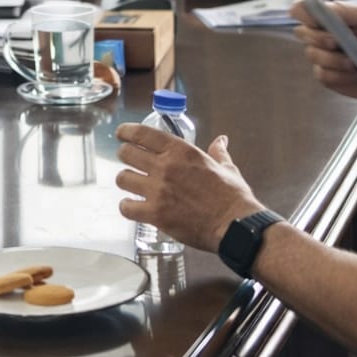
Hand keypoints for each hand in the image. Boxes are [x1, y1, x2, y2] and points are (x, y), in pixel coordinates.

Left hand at [114, 126, 262, 251]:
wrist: (235, 225)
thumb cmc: (232, 196)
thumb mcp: (227, 167)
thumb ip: (218, 152)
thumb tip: (221, 140)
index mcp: (181, 151)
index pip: (142, 133)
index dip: (126, 132)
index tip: (121, 134)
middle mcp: (165, 167)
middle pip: (126, 154)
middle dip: (126, 157)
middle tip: (130, 163)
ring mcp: (158, 191)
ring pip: (122, 178)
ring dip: (127, 181)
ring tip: (133, 186)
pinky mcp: (155, 213)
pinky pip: (126, 207)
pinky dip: (127, 207)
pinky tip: (133, 207)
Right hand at [290, 0, 356, 103]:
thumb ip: (345, 10)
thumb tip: (322, 9)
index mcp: (328, 18)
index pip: (301, 9)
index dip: (302, 13)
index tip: (315, 21)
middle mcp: (320, 35)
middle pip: (302, 32)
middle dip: (321, 38)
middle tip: (339, 43)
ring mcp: (321, 56)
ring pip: (312, 55)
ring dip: (335, 60)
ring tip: (355, 63)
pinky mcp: (325, 76)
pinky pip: (322, 74)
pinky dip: (340, 75)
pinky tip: (354, 74)